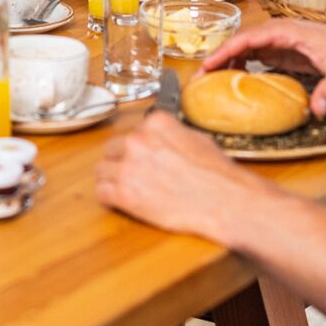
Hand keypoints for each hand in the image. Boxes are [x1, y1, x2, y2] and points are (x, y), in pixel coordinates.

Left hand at [96, 112, 256, 241]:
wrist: (223, 201)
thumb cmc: (217, 174)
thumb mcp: (197, 139)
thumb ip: (172, 134)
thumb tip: (164, 138)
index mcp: (155, 123)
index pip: (133, 131)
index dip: (138, 148)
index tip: (144, 158)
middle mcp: (137, 140)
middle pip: (113, 149)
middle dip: (122, 162)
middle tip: (136, 176)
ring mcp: (128, 166)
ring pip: (102, 170)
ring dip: (112, 180)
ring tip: (127, 190)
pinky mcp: (124, 193)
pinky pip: (102, 193)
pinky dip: (110, 199)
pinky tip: (121, 202)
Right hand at [201, 20, 325, 117]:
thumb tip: (317, 111)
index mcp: (288, 30)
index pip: (249, 37)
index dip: (226, 50)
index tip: (208, 64)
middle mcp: (280, 32)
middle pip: (241, 40)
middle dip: (218, 56)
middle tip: (199, 78)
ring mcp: (280, 40)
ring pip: (245, 46)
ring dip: (227, 60)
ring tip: (210, 80)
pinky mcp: (283, 50)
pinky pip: (254, 53)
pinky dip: (240, 63)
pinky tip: (233, 77)